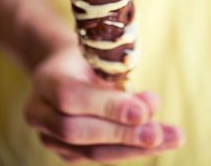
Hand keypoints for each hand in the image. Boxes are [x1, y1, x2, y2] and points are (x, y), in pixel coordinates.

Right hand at [25, 44, 184, 163]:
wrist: (63, 70)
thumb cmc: (85, 58)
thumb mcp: (98, 55)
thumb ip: (117, 79)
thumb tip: (150, 107)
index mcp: (47, 80)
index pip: (72, 98)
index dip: (107, 106)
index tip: (143, 111)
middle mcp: (40, 113)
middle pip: (77, 131)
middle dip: (122, 134)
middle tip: (159, 133)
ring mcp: (49, 136)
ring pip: (90, 151)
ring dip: (134, 147)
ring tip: (169, 138)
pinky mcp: (66, 150)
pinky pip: (98, 155)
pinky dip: (129, 150)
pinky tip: (156, 143)